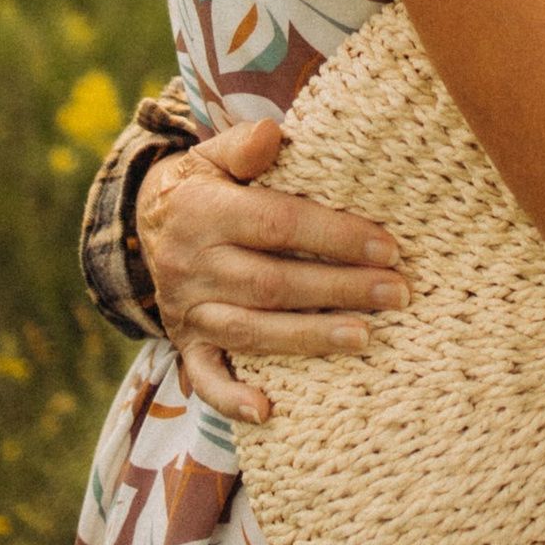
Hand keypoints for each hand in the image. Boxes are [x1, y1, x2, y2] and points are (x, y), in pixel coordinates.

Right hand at [138, 115, 405, 424]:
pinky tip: (268, 410)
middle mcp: (191, 264)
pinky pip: (205, 377)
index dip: (336, 236)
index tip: (389, 247)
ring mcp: (187, 309)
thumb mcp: (213, 156)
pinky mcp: (186, 343)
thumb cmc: (205, 185)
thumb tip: (272, 133)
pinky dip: (232, 398)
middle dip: (340, 289)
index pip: (278, 224)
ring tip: (366, 336)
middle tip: (398, 293)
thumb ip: (243, 145)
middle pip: (273, 282)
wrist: (145, 223)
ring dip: (310, 338)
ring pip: (251, 330)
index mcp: (203, 211)